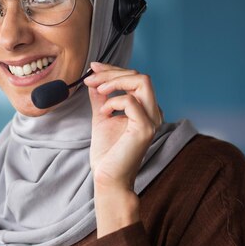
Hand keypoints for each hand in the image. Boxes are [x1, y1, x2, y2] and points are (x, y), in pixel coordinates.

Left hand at [83, 62, 161, 235]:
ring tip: (98, 90)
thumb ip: (101, 97)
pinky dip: (114, 101)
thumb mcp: (101, 116)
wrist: (108, 177)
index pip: (135, 78)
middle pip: (140, 76)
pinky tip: (104, 112)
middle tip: (90, 78)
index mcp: (145, 108)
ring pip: (142, 82)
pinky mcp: (145, 129)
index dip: (113, 69)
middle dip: (112, 73)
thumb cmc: (107, 151)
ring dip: (115, 81)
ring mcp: (152, 120)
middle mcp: (153, 112)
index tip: (93, 68)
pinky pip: (131, 102)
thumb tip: (94, 78)